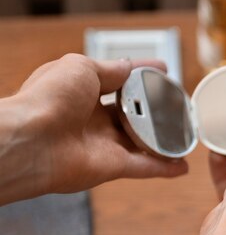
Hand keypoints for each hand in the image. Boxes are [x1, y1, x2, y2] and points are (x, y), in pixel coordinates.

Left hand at [0, 54, 186, 203]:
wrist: (33, 140)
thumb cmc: (49, 99)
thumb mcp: (81, 68)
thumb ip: (109, 69)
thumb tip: (128, 67)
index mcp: (81, 92)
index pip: (118, 81)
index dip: (141, 74)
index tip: (163, 70)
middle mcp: (92, 119)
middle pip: (131, 115)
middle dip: (153, 111)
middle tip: (177, 105)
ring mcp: (103, 144)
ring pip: (141, 142)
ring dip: (162, 140)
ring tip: (184, 135)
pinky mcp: (112, 167)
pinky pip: (144, 167)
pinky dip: (164, 167)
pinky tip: (181, 165)